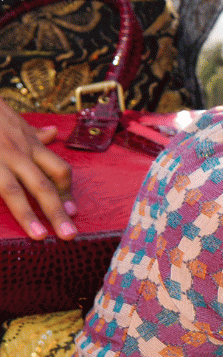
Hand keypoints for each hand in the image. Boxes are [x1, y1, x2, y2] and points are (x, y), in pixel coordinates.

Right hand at [0, 102, 76, 239]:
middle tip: (70, 235)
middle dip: (57, 211)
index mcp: (30, 146)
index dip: (67, 192)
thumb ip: (34, 133)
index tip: (74, 211)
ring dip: (27, 215)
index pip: (58, 171)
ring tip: (39, 236)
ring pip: (14, 191)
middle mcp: (18, 155)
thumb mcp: (17, 120)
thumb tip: (53, 133)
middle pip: (43, 186)